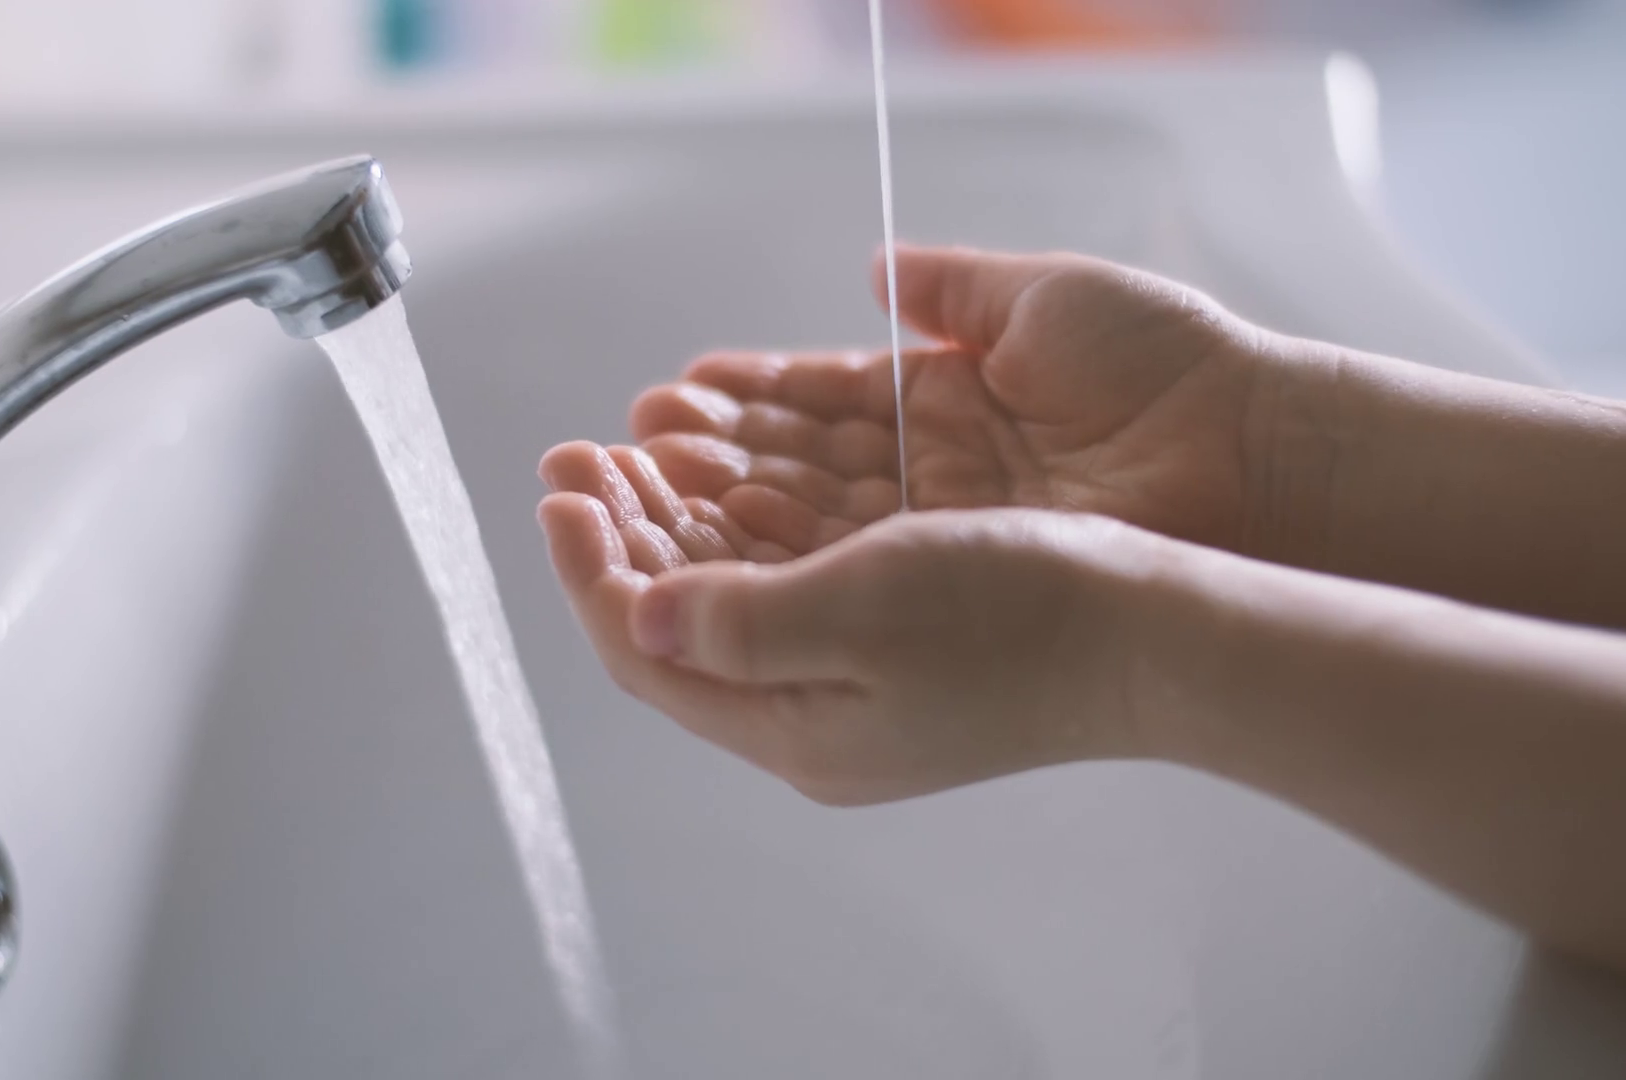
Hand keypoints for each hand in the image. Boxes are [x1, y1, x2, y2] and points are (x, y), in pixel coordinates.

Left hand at [537, 440, 1150, 805]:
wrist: (1156, 633)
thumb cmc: (1021, 616)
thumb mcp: (862, 609)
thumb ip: (736, 620)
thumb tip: (636, 617)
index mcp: (792, 727)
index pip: (648, 650)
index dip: (591, 568)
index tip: (562, 486)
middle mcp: (811, 716)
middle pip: (678, 624)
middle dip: (621, 535)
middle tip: (578, 454)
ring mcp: (854, 683)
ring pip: (729, 598)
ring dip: (676, 523)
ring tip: (635, 449)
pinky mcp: (895, 644)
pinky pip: (787, 583)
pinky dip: (745, 527)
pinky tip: (733, 476)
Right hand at [627, 244, 1273, 558]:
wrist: (1251, 457)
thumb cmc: (1166, 370)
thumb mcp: (1044, 301)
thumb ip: (951, 289)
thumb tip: (879, 268)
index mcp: (954, 406)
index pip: (825, 406)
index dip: (746, 402)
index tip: (670, 395)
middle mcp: (937, 482)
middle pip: (793, 476)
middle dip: (700, 465)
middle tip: (614, 452)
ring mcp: (941, 541)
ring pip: (797, 529)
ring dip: (707, 510)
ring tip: (626, 486)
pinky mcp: (950, 586)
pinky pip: (834, 570)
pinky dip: (759, 552)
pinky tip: (691, 531)